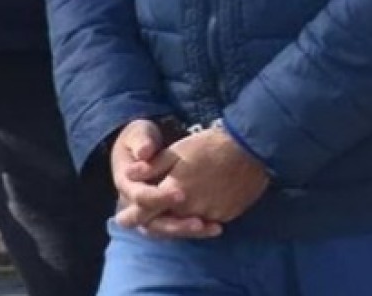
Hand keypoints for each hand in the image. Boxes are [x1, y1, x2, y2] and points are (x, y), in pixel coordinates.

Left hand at [119, 127, 268, 231]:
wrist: (249, 149)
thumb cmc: (208, 146)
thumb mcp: (176, 152)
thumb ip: (151, 167)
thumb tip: (128, 175)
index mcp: (173, 192)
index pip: (145, 212)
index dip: (131, 216)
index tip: (122, 217)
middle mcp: (189, 210)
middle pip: (166, 223)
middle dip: (156, 221)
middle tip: (147, 217)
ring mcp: (210, 215)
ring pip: (187, 224)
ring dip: (179, 220)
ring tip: (176, 209)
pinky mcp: (226, 216)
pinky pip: (207, 222)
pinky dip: (200, 217)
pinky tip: (200, 206)